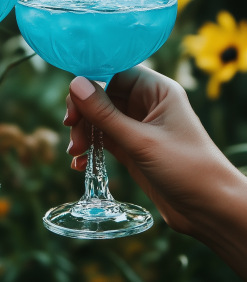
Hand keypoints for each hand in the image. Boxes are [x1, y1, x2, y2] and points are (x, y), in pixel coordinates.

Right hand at [64, 65, 245, 237]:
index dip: (91, 82)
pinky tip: (80, 164)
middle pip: (103, 95)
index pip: (115, 72)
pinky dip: (91, 148)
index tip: (73, 103)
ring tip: (76, 152)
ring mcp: (139, 127)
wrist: (209, 209)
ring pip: (100, 119)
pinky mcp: (133, 149)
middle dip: (84, 112)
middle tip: (73, 131)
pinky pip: (104, 140)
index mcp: (158, 90)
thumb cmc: (187, 168)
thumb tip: (75, 83)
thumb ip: (105, 114)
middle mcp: (148, 104)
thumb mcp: (141, 141)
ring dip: (84, 132)